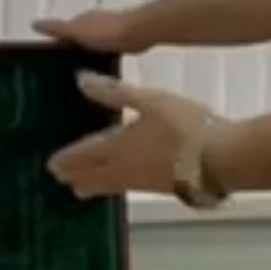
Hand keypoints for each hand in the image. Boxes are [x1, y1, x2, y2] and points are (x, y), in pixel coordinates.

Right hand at [32, 7, 152, 54]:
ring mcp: (111, 30)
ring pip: (95, 42)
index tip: (52, 55)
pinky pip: (109, 48)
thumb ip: (57, 28)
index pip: (65, 29)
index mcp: (83, 19)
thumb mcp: (76, 31)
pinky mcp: (124, 40)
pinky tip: (104, 65)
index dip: (58, 41)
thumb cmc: (107, 31)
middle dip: (74, 46)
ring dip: (89, 51)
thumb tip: (35, 23)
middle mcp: (96, 21)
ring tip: (83, 68)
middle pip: (80, 35)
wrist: (137, 33)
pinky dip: (104, 55)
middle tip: (66, 64)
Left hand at [48, 71, 220, 196]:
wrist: (219, 160)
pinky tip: (124, 181)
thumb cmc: (183, 126)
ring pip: (109, 186)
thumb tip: (81, 80)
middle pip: (92, 177)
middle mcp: (124, 170)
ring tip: (82, 188)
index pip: (83, 156)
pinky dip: (114, 185)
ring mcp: (143, 183)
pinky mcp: (162, 188)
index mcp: (116, 148)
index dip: (67, 159)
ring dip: (93, 184)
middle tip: (61, 178)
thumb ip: (114, 92)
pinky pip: (127, 188)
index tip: (51, 165)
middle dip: (75, 177)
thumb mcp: (149, 100)